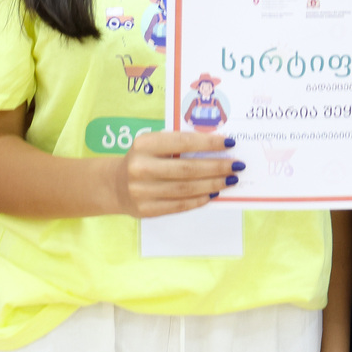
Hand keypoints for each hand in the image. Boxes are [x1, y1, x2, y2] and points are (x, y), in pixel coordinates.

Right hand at [113, 131, 239, 216]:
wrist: (114, 184)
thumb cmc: (144, 159)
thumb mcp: (154, 145)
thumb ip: (179, 144)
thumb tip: (217, 148)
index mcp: (144, 144)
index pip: (183, 142)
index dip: (208, 143)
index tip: (230, 143)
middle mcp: (140, 167)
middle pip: (187, 169)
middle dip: (216, 167)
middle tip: (237, 165)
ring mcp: (142, 191)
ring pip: (186, 189)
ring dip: (213, 184)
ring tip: (230, 180)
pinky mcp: (146, 210)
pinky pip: (179, 205)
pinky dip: (200, 199)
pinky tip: (214, 193)